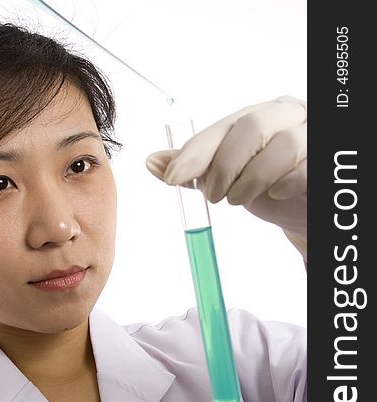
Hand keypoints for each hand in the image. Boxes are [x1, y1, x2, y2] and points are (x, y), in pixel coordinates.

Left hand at [146, 96, 306, 259]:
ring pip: (283, 146)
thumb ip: (194, 170)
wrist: (300, 209)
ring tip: (239, 198)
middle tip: (214, 195)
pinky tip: (275, 194)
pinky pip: (306, 167)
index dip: (194, 152)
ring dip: (253, 179)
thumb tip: (153, 161)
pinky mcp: (324, 160)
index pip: (222, 127)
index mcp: (257, 116)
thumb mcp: (225, 178)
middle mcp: (285, 116)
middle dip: (225, 165)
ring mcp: (310, 134)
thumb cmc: (264, 187)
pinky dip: (284, 183)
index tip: (171, 177)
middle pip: (252, 127)